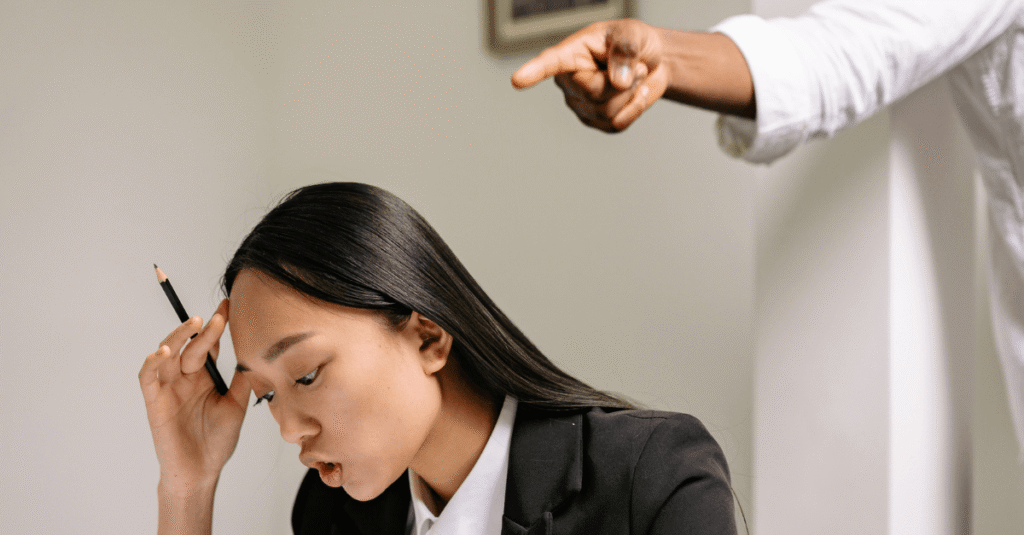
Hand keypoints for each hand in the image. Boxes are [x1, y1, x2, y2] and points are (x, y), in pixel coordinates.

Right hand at [139, 299, 250, 492]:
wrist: (202, 472)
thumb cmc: (217, 440)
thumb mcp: (237, 405)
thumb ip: (242, 380)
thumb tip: (257, 354)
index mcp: (204, 377)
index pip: (208, 344)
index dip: (218, 325)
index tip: (230, 306)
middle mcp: (185, 378)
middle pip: (191, 345)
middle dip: (205, 329)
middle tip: (219, 316)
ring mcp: (168, 388)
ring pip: (167, 353)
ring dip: (178, 336)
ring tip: (195, 324)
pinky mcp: (154, 402)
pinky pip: (147, 377)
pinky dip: (152, 362)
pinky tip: (164, 351)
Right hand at [511, 19, 667, 131]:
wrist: (651, 62)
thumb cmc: (635, 41)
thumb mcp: (633, 34)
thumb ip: (625, 52)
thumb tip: (618, 82)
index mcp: (571, 54)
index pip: (550, 63)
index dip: (534, 71)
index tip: (518, 80)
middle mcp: (569, 81)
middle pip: (594, 93)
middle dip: (623, 82)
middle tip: (634, 66)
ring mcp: (580, 104)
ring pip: (607, 112)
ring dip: (632, 95)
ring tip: (635, 77)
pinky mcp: (595, 121)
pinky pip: (617, 125)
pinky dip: (634, 110)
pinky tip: (635, 95)